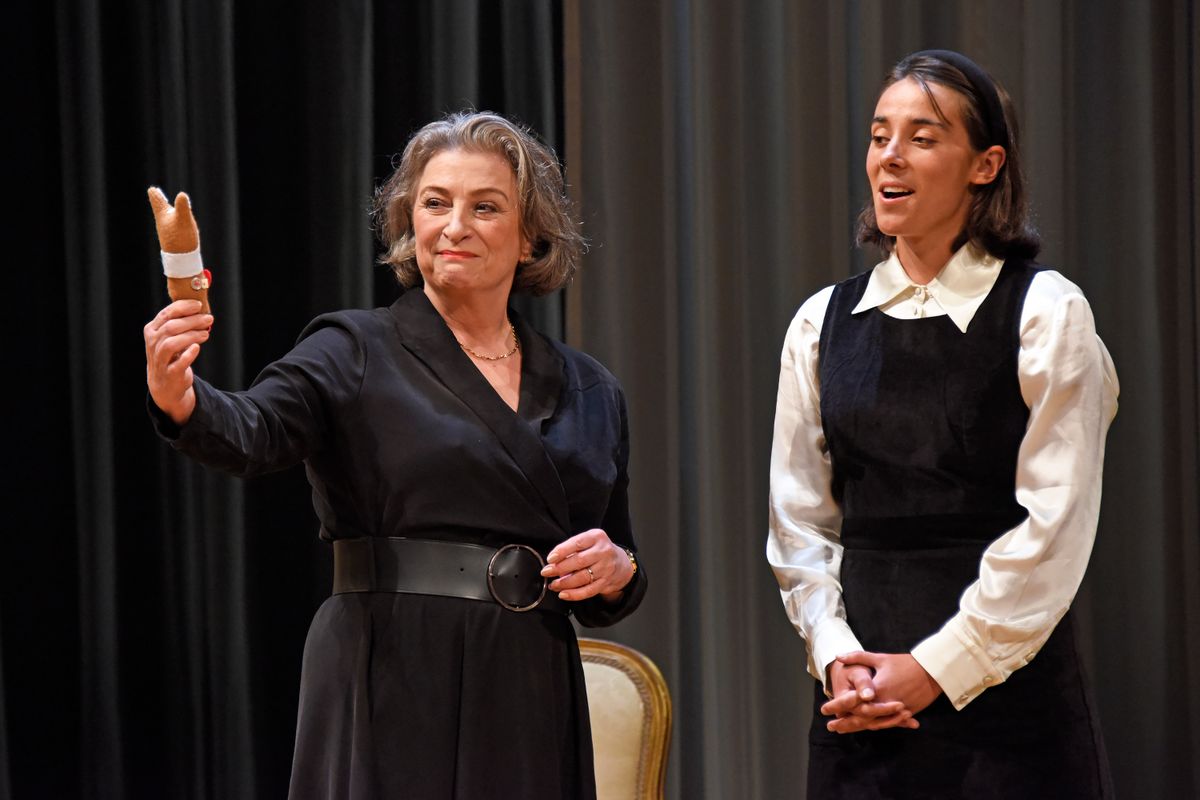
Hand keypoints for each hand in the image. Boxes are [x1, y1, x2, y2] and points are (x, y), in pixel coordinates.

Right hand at [144, 299, 212, 425]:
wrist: (165, 383)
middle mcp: (153, 344)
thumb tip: (203, 312)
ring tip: (206, 333)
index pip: (166, 314)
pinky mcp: (170, 373)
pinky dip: (189, 354)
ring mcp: (160, 359)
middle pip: (171, 327)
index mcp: (152, 330)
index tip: (199, 305)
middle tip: (209, 318)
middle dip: (192, 321)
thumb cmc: (171, 355)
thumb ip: (181, 324)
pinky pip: (179, 363)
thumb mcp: (170, 337)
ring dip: (191, 336)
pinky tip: (197, 347)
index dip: (183, 308)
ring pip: (172, 343)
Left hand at [147, 187, 199, 252]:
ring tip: (167, 207)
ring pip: (165, 217)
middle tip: (154, 193)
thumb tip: (181, 195)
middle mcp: (163, 222)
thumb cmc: (181, 239)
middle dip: (158, 200)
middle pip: (159, 208)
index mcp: (162, 214)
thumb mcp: (184, 220)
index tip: (152, 189)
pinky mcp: (174, 240)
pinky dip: (173, 221)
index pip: (156, 200)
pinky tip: (178, 226)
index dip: (155, 193)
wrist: (181, 262)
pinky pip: (172, 226)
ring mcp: (168, 231)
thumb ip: (183, 207)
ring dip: (166, 210)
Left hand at [542, 529, 634, 601]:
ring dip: (564, 583)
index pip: (577, 543)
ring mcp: (606, 568)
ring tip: (553, 584)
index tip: (550, 559)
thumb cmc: (598, 550)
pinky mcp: (606, 582)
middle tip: (546, 572)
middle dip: (560, 568)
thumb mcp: (588, 541)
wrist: (621, 563)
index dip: (562, 551)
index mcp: (597, 537)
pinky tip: (564, 594)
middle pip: (579, 561)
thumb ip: (572, 548)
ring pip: (583, 577)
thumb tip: (553, 562)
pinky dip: (574, 594)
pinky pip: (588, 590)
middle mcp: (603, 552)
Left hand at [823, 651, 940, 733]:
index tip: (824, 709)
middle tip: (831, 726)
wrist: (932, 671)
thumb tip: (837, 656)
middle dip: (844, 723)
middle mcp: (885, 702)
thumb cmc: (904, 663)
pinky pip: (888, 724)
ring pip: (873, 724)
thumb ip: (857, 657)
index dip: (837, 707)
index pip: (852, 702)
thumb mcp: (880, 658)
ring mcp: (896, 710)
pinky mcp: (906, 714)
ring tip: (844, 730)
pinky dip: (875, 726)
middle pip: (861, 718)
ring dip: (857, 728)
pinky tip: (866, 728)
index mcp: (877, 689)